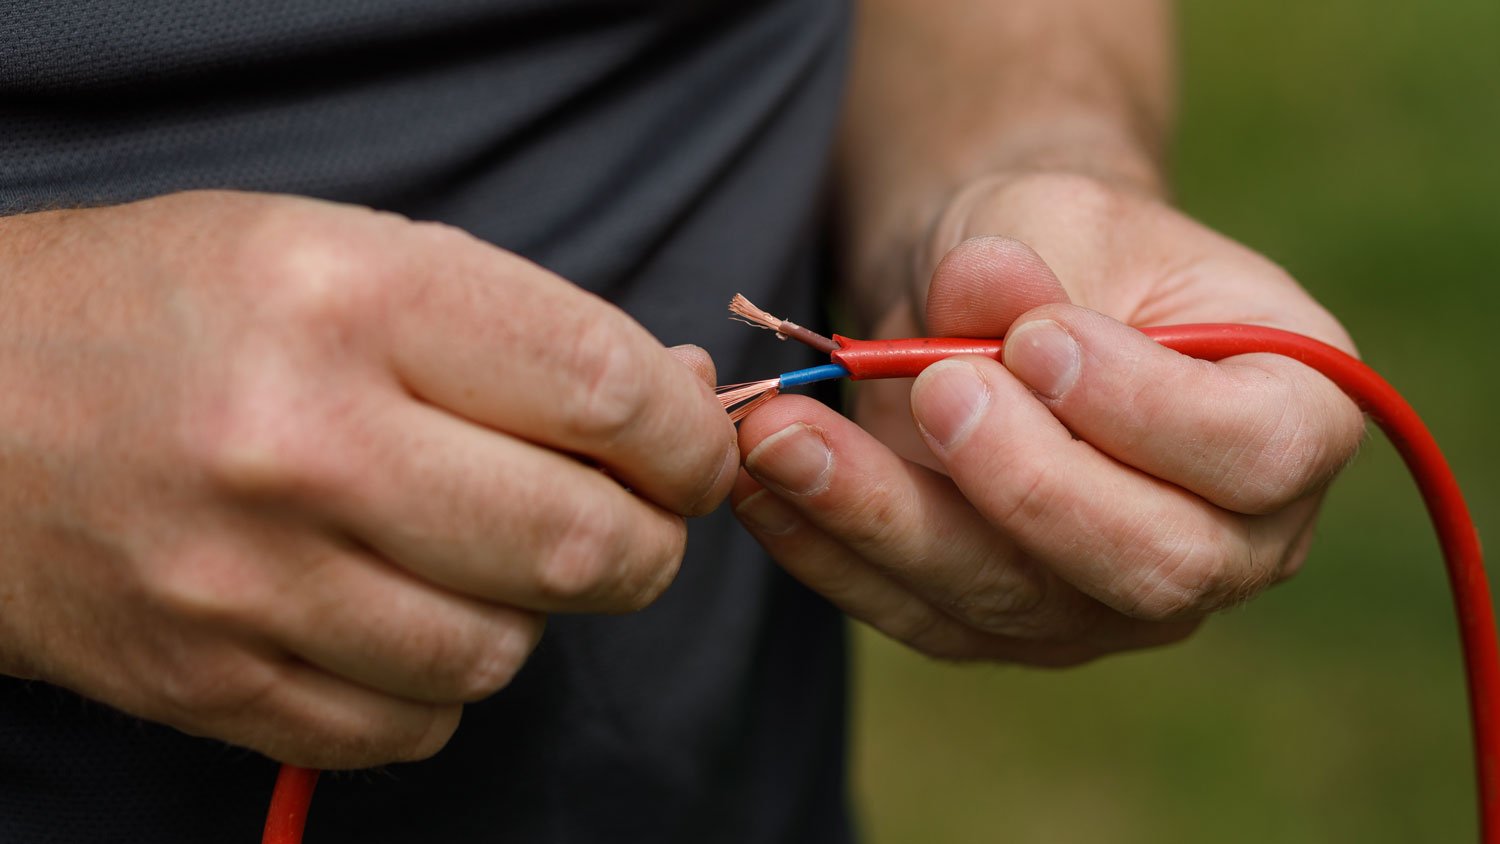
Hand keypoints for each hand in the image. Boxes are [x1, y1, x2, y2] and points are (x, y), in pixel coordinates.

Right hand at [0, 191, 735, 766]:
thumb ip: (521, 330)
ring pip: (503, 651)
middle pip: (583, 545)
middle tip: (631, 515)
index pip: (605, 391)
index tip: (695, 450)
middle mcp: (300, 444)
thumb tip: (680, 402)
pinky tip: (398, 610)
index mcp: (351, 299)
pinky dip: (440, 680)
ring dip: (532, 610)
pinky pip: (411, 726)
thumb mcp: (344, 252)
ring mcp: (248, 581)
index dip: (689, 437)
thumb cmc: (172, 309)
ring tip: (479, 550)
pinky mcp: (210, 682)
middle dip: (650, 540)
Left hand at [732, 172, 1363, 664]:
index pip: (1256, 453)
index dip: (1146, 409)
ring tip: (785, 439)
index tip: (1040, 337)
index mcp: (1293, 417)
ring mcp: (1117, 601)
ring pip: (1010, 600)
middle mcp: (1230, 537)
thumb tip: (987, 289)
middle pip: (1149, 563)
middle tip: (931, 387)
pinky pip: (922, 614)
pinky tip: (766, 491)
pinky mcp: (1010, 625)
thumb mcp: (1052, 213)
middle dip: (1024, 482)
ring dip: (885, 520)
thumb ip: (1029, 252)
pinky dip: (833, 552)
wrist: (995, 298)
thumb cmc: (1057, 244)